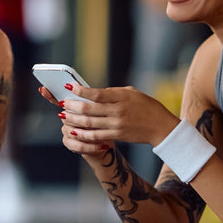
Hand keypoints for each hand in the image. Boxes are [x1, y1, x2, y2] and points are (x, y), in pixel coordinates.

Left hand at [56, 83, 179, 150]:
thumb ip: (113, 93)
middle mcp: (118, 111)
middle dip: (72, 106)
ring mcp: (117, 124)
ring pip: (90, 122)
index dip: (81, 90)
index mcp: (121, 97)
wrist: (161, 127)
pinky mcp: (117, 135)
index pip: (96, 94)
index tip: (69, 86)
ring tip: (63, 116)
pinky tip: (74, 131)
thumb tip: (95, 93)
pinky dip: (83, 134)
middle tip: (62, 103)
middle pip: (89, 109)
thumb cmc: (147, 106)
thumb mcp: (132, 93)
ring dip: (74, 119)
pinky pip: (96, 135)